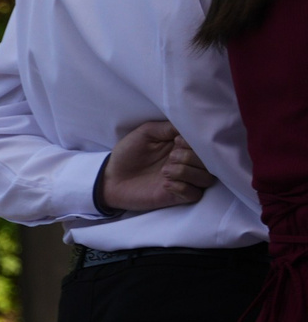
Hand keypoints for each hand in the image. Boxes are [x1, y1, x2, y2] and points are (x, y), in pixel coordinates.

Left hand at [98, 119, 217, 212]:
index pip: (205, 145)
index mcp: (183, 147)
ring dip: (187, 173)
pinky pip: (194, 194)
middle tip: (170, 157)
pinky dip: (183, 188)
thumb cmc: (127, 153)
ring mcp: (184, 181)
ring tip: (165, 171)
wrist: (110, 178)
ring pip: (206, 179)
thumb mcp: (145, 133)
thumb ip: (167, 128)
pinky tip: (165, 184)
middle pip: (210, 162)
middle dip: (191, 158)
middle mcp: (187, 164)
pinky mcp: (177, 197)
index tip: (176, 140)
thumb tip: (189, 124)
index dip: (196, 143)